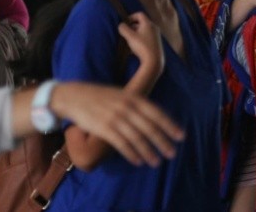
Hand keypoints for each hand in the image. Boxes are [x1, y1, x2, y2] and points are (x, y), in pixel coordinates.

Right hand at [52, 83, 184, 166]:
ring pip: (137, 138)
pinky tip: (138, 161)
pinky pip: (121, 144)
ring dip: (148, 151)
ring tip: (156, 162)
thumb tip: (154, 117)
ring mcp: (115, 117)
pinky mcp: (104, 128)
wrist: (74, 96)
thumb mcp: (121, 94)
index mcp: (133, 97)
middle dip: (163, 141)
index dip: (169, 125)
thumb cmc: (100, 97)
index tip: (180, 136)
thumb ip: (137, 104)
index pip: (157, 113)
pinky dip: (131, 153)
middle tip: (172, 153)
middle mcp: (127, 107)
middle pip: (149, 127)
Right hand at [118, 14, 163, 94]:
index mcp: (148, 24)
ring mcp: (156, 36)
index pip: (139, 14)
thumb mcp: (130, 36)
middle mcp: (154, 28)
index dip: (131, 17)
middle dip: (132, 27)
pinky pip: (146, 39)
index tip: (125, 24)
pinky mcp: (157, 44)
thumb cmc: (142, 46)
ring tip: (129, 42)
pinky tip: (135, 49)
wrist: (154, 61)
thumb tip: (121, 25)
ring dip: (135, 35)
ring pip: (144, 32)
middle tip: (126, 33)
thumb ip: (123, 29)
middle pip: (141, 23)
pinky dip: (140, 40)